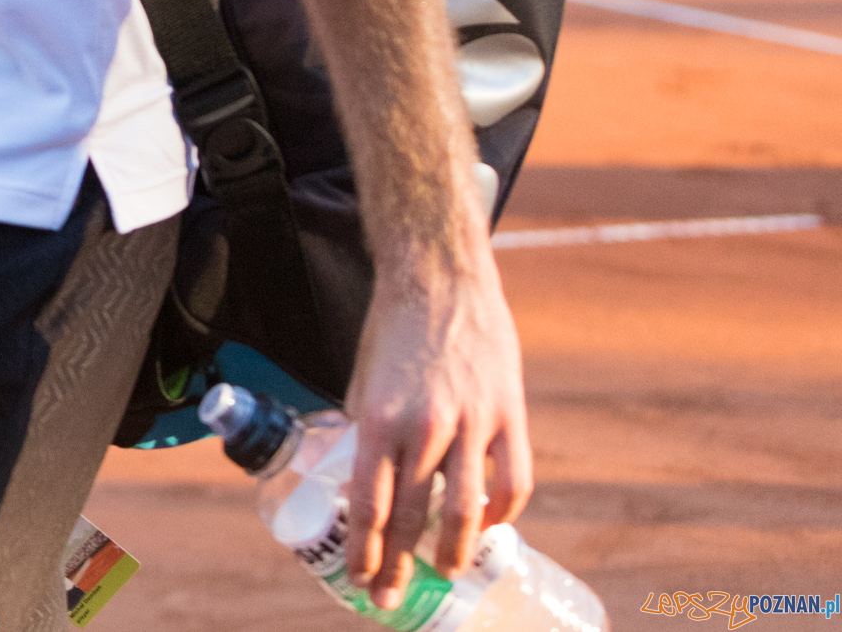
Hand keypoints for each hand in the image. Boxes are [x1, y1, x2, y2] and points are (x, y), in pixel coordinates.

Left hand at [337, 253, 532, 603]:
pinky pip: (512, 482)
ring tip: (444, 573)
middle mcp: (423, 425)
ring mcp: (471, 422)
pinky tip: (486, 527)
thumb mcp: (361, 382)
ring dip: (452, 551)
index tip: (361, 579)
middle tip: (391, 596)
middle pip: (414, 516)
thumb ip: (366, 434)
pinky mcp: (509, 414)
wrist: (438, 278)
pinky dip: (500, 514)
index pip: (370, 503)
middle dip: (401, 565)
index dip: (366, 550)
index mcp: (376, 417)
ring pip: (465, 509)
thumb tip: (367, 486)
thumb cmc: (392, 331)